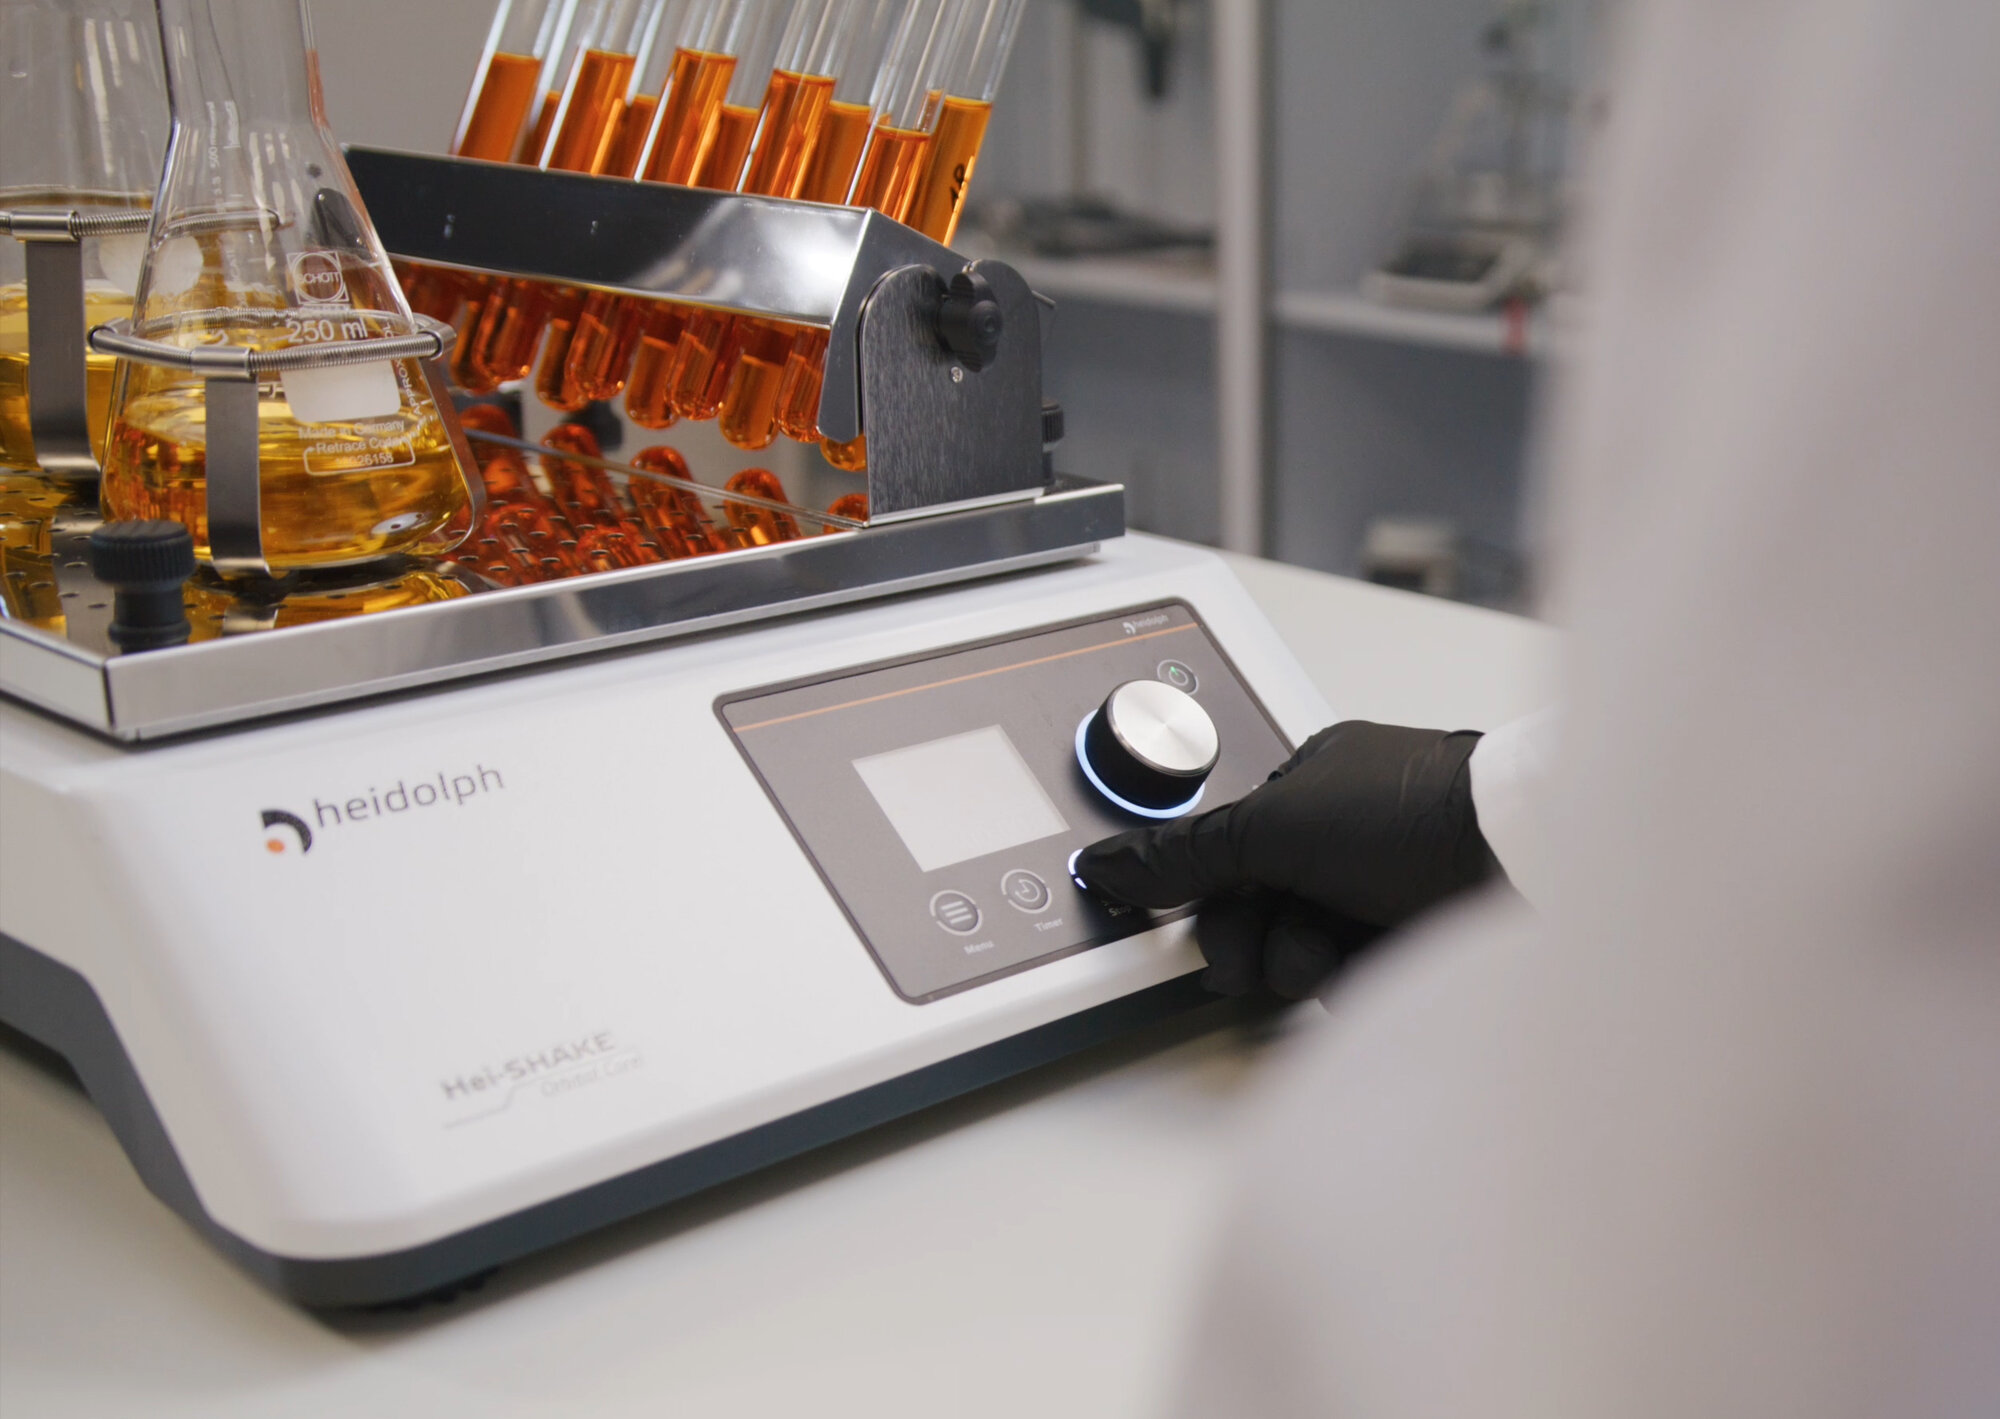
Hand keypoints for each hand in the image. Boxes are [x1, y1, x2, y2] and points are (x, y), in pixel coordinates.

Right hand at [1073, 721, 1500, 999]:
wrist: (1527, 857)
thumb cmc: (1413, 815)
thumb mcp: (1272, 828)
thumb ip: (1182, 854)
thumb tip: (1102, 863)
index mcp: (1312, 785)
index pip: (1230, 852)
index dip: (1209, 896)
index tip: (1194, 927)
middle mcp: (1348, 836)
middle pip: (1262, 908)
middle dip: (1253, 940)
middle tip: (1246, 965)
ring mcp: (1386, 890)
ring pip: (1305, 950)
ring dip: (1301, 964)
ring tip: (1327, 959)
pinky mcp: (1421, 943)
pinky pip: (1356, 979)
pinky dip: (1351, 984)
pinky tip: (1369, 975)